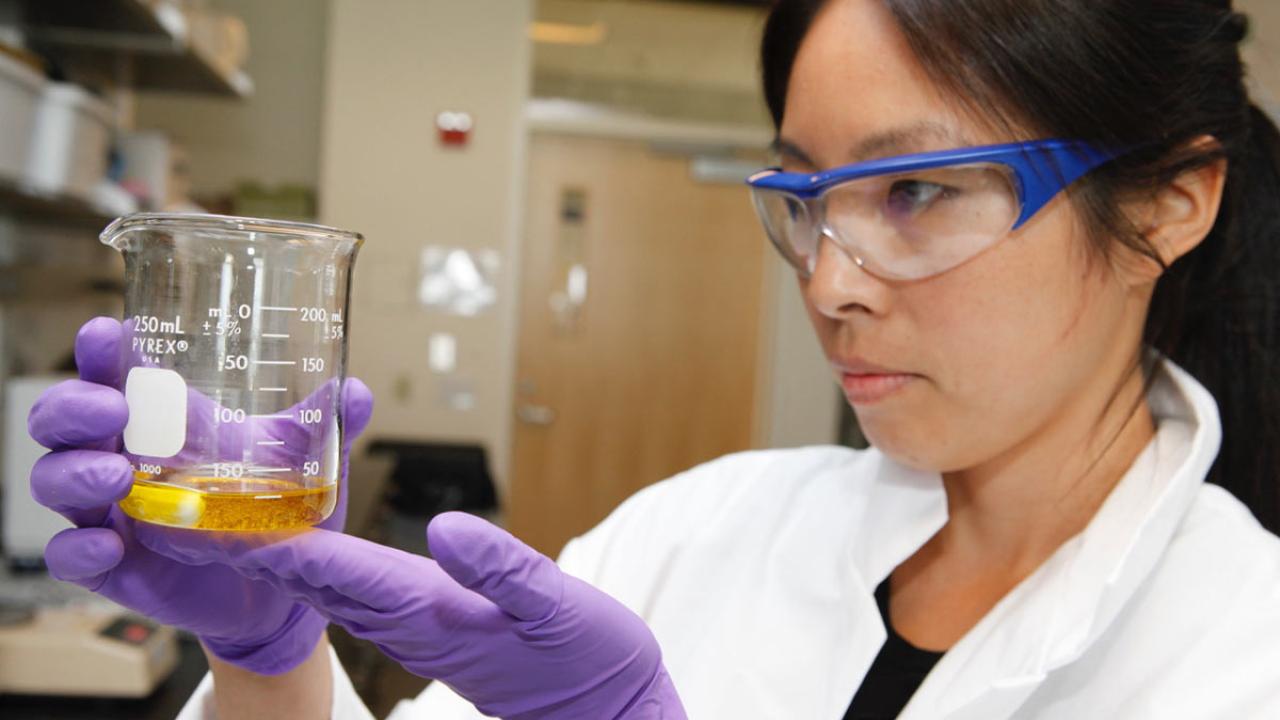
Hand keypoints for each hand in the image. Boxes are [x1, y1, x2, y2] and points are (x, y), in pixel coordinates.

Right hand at [27, 316, 373, 673]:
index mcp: (161, 422)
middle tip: (111, 410)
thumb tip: (356, 391)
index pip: (113, 374)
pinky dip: (78, 549)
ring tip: (117, 477)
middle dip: (72, 406)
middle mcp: (122, 459)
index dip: (99, 351)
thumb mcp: (304, 465)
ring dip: (73, 472)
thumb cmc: (275, 511)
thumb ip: (326, 427)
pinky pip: (68, 556)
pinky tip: (107, 546)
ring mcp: (109, 513)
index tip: (105, 332)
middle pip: (62, 419)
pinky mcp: (111, 566)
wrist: (277, 591)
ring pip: (52, 480)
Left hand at [148, 512, 686, 718]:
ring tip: (228, 510)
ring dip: (276, 550)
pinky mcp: (428, 625)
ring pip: (328, 585)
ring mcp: (415, 627)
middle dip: (254, 542)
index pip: (338, 571)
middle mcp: (409, 620)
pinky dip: (318, 562)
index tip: (221, 514)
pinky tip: (304, 540)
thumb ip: (500, 568)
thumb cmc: (587, 658)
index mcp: (431, 611)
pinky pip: (355, 591)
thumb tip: (444, 527)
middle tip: (194, 501)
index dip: (279, 541)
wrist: (600, 705)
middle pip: (314, 578)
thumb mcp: (555, 606)